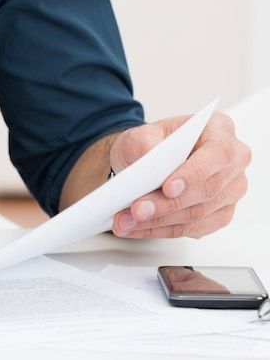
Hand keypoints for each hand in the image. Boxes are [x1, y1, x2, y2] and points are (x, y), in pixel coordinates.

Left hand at [109, 111, 250, 238]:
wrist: (144, 160)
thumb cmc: (149, 143)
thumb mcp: (140, 133)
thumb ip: (146, 143)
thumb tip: (151, 165)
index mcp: (220, 130)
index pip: (217, 154)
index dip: (194, 173)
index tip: (167, 188)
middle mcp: (233, 161)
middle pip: (207, 189)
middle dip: (167, 204)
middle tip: (137, 210)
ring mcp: (230, 190)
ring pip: (200, 213)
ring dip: (160, 221)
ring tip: (127, 221)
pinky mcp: (221, 214)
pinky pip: (195, 228)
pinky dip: (163, 230)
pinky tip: (139, 228)